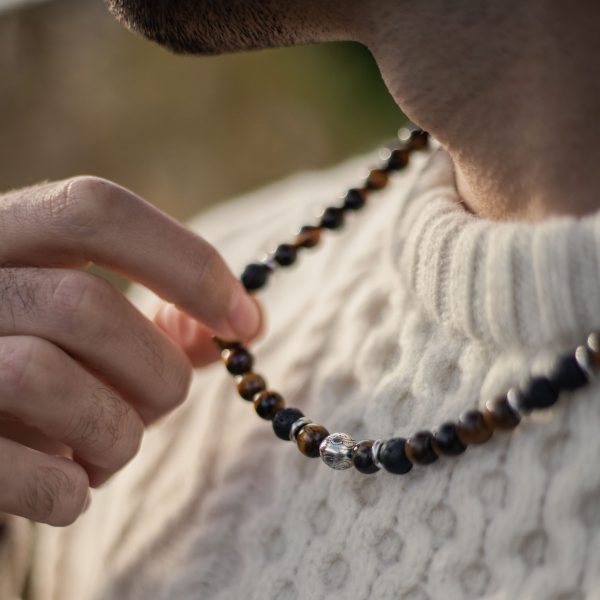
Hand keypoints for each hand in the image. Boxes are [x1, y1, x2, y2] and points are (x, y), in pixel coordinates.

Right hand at [0, 177, 260, 525]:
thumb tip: (247, 323)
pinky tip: (67, 489)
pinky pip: (21, 472)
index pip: (96, 211)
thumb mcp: (84, 326)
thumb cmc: (32, 367)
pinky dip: (67, 491)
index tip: (245, 321)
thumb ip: (161, 321)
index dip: (187, 263)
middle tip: (160, 405)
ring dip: (114, 436)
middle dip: (155, 372)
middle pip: (85, 306)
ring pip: (43, 378)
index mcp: (5, 237)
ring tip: (106, 452)